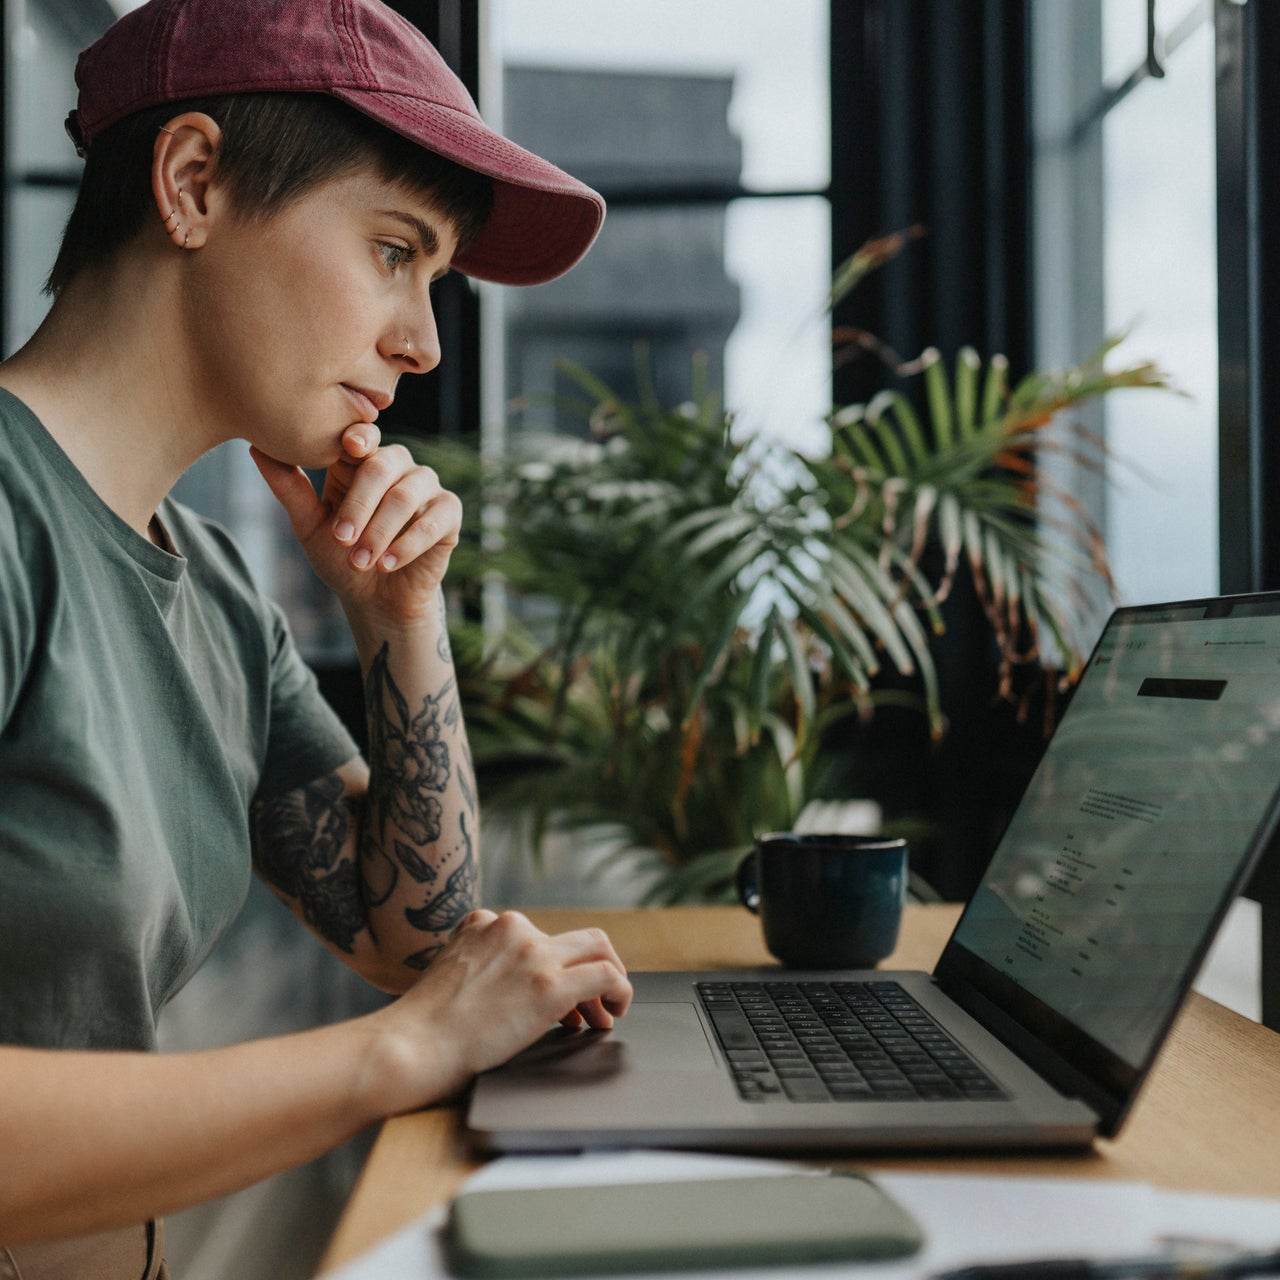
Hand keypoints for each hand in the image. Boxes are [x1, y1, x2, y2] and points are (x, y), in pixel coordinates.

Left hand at [250, 426, 459, 629]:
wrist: (376, 599)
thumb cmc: (342, 557)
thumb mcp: (309, 525)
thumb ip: (289, 488)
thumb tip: (255, 447)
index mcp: (363, 460)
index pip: (362, 437)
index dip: (358, 438)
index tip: (349, 448)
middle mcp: (398, 466)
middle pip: (382, 467)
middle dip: (359, 506)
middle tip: (341, 540)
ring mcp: (426, 487)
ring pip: (406, 496)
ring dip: (380, 531)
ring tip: (362, 562)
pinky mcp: (449, 513)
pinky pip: (434, 520)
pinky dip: (408, 544)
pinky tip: (388, 564)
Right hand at [375, 910, 632, 1107]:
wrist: (407, 1048)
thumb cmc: (420, 1030)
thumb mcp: (451, 975)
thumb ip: (483, 968)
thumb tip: (516, 992)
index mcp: (483, 923)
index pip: (540, 935)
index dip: (557, 966)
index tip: (561, 997)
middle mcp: (512, 928)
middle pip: (578, 936)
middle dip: (593, 966)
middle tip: (597, 1001)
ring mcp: (532, 954)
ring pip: (599, 949)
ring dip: (610, 980)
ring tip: (607, 1013)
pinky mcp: (548, 986)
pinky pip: (606, 976)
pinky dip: (620, 992)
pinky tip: (615, 1014)